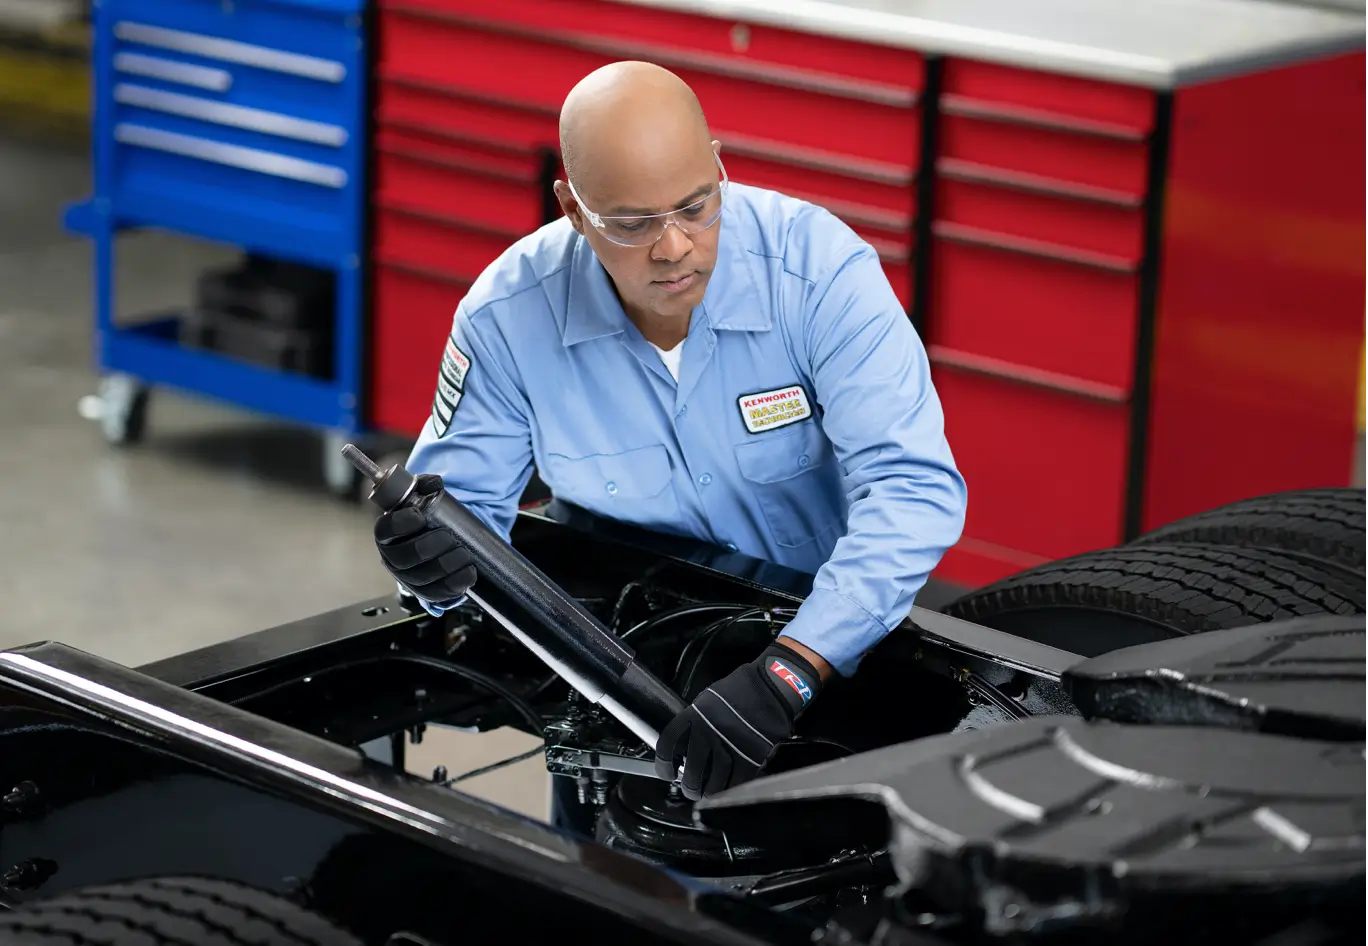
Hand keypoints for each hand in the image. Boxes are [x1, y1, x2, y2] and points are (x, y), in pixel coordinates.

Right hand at [373, 474, 475, 606]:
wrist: (443, 535)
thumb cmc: (430, 516)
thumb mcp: (426, 496)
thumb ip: (428, 484)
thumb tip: (434, 483)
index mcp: (388, 532)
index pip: (385, 529)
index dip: (400, 524)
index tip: (419, 516)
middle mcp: (393, 557)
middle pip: (403, 558)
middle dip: (428, 548)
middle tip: (449, 538)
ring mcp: (408, 577)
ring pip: (421, 579)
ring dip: (445, 567)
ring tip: (464, 554)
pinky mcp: (425, 591)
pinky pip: (436, 595)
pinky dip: (454, 586)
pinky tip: (468, 574)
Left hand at [654, 641, 823, 799]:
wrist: (768, 688)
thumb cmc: (738, 692)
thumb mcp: (706, 701)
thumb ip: (693, 723)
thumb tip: (684, 747)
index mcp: (693, 716)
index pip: (667, 745)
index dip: (663, 765)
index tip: (666, 774)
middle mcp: (707, 732)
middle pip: (690, 772)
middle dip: (689, 787)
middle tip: (691, 790)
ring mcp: (728, 746)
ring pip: (712, 783)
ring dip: (707, 794)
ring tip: (707, 795)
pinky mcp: (749, 756)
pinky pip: (735, 782)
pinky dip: (729, 791)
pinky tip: (726, 791)